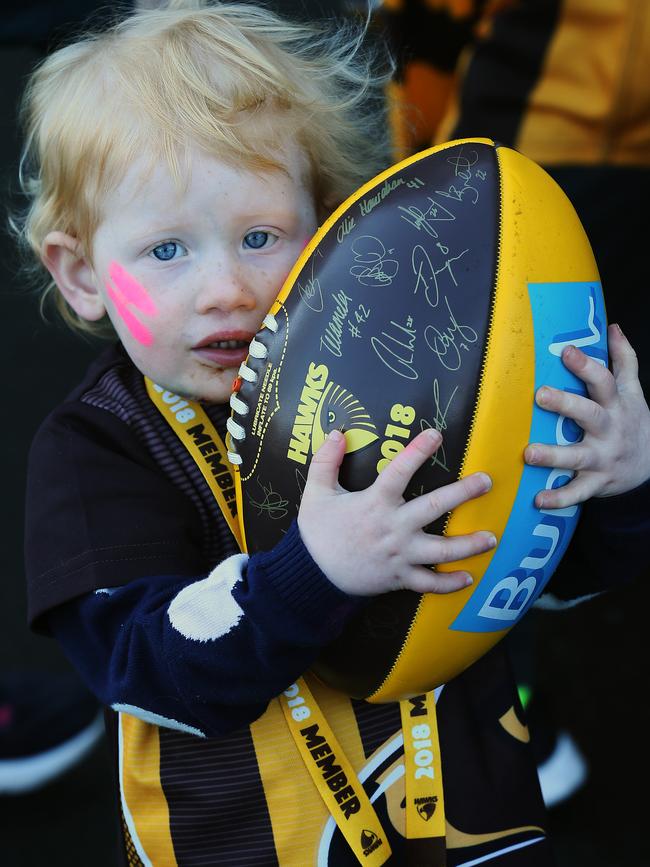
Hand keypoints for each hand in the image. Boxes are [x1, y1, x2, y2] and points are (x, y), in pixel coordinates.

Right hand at [297, 427, 495, 595]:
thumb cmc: (316, 533)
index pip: (399, 471)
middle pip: (434, 507)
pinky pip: (428, 583)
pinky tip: (468, 578)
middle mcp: (393, 527)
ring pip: (441, 550)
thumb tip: (337, 434)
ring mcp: (399, 555)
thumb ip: (325, 462)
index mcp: (374, 503)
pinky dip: (448, 583)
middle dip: (463, 493)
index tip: (436, 434)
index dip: (417, 451)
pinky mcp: (399, 577)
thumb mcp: (315, 493)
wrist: (311, 575)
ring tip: (491, 537)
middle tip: (486, 482)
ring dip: (469, 544)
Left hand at [524, 323, 649, 508]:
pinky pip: (578, 492)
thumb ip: (624, 360)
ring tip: (529, 454)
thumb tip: (613, 327)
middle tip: (540, 395)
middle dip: (566, 404)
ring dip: (554, 455)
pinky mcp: (597, 482)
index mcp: (615, 405)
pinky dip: (560, 498)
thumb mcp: (633, 391)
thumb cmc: (632, 422)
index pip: (603, 381)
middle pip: (589, 414)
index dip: (586, 365)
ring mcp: (603, 458)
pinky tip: (539, 500)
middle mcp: (609, 430)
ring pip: (578, 456)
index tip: (566, 351)